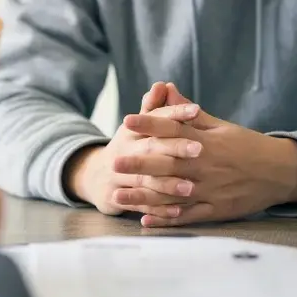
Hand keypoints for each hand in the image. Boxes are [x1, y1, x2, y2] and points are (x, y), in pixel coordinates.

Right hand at [64, 82, 198, 214]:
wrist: (96, 176)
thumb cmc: (129, 148)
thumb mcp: (137, 127)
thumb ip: (153, 108)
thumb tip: (162, 85)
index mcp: (131, 131)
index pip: (155, 118)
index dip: (174, 113)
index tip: (196, 110)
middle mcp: (123, 151)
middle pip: (151, 149)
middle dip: (174, 148)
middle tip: (200, 149)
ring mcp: (118, 176)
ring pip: (146, 180)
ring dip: (168, 184)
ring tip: (191, 187)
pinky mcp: (116, 197)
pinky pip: (141, 204)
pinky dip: (158, 209)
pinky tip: (178, 212)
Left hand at [116, 87, 296, 226]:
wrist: (281, 172)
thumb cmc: (246, 146)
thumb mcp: (220, 126)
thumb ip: (188, 113)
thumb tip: (165, 89)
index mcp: (207, 143)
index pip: (175, 130)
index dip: (150, 125)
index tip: (128, 120)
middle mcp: (206, 166)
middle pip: (169, 164)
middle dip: (140, 163)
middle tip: (114, 161)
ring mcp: (210, 190)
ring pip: (173, 194)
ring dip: (144, 196)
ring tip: (118, 195)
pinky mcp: (216, 210)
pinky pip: (188, 216)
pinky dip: (167, 219)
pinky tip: (145, 219)